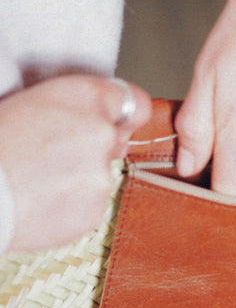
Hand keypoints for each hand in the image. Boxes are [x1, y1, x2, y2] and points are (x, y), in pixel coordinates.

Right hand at [0, 75, 150, 251]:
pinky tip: (39, 200)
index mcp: (85, 96)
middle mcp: (101, 132)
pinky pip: (89, 206)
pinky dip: (70, 206)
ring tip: (36, 180)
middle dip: (91, 148)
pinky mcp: (95, 211)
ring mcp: (101, 175)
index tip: (116, 122)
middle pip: (114, 142)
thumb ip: (75, 109)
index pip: (134, 102)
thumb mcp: (29, 102)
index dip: (121, 115)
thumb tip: (101, 126)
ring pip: (99, 176)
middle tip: (50, 155)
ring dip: (78, 179)